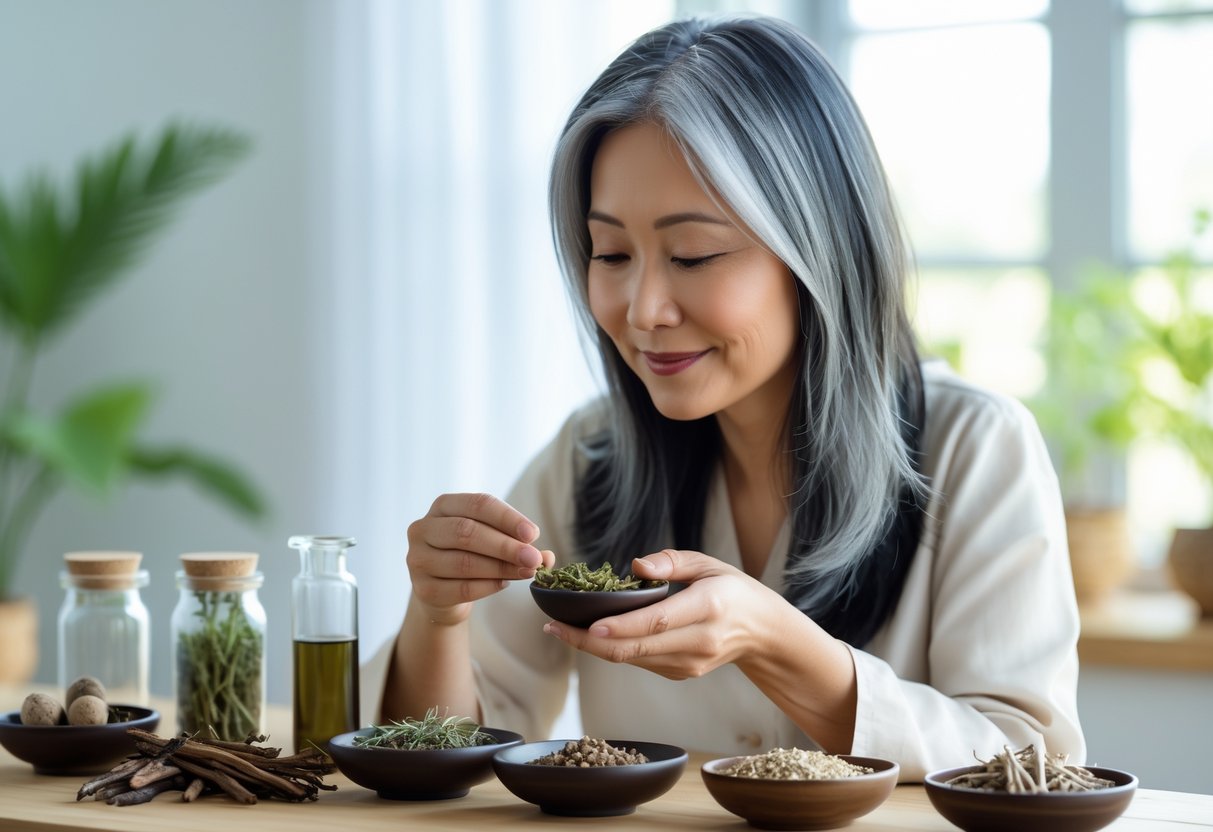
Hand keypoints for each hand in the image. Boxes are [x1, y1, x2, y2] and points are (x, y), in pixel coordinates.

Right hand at [407, 492, 554, 625]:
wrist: (443, 592)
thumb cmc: (471, 555)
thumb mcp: (491, 540)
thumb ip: (517, 542)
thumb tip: (548, 556)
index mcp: (443, 506)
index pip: (478, 504)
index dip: (507, 518)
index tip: (533, 533)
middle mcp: (423, 528)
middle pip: (467, 532)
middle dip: (506, 546)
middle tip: (534, 558)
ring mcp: (418, 559)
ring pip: (464, 562)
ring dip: (502, 568)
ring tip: (527, 572)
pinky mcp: (422, 589)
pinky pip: (461, 588)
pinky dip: (488, 586)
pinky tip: (505, 584)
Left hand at [541, 548, 782, 679]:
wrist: (762, 632)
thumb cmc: (732, 589)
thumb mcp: (708, 563)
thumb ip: (671, 562)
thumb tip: (635, 567)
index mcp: (707, 608)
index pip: (657, 622)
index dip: (621, 627)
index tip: (589, 625)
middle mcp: (698, 641)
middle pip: (636, 649)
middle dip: (589, 642)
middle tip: (553, 628)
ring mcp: (689, 664)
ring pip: (633, 660)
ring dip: (594, 647)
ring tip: (560, 629)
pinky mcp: (681, 674)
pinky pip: (640, 662)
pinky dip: (614, 650)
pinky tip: (592, 635)